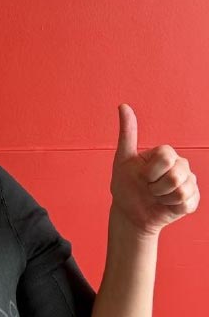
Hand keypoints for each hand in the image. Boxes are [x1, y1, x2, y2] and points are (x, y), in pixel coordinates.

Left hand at [110, 103, 199, 235]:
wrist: (130, 211)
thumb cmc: (125, 184)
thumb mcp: (122, 159)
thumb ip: (127, 133)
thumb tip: (123, 105)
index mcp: (165, 153)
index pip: (166, 156)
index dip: (149, 171)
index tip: (141, 175)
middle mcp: (181, 164)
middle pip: (176, 174)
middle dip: (155, 186)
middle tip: (148, 187)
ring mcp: (189, 182)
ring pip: (181, 190)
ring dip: (162, 197)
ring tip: (156, 196)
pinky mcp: (193, 199)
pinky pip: (186, 203)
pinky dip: (170, 207)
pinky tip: (165, 205)